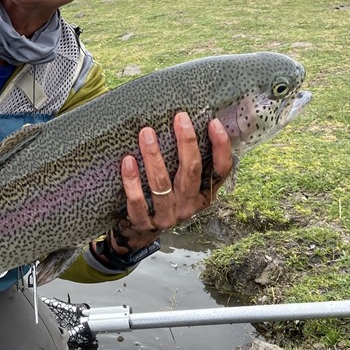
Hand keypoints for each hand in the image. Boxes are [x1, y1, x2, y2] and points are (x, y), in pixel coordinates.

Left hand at [115, 113, 232, 252]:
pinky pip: (138, 201)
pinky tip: (128, 161)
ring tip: (146, 133)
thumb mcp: (182, 184)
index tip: (213, 122)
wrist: (140, 232)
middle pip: (191, 171)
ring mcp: (167, 216)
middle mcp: (189, 206)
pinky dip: (132, 180)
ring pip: (162, 184)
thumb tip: (188, 123)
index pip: (221, 170)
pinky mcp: (144, 222)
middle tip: (180, 118)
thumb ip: (188, 162)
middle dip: (187, 143)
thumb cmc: (164, 197)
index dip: (220, 147)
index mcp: (204, 194)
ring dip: (154, 157)